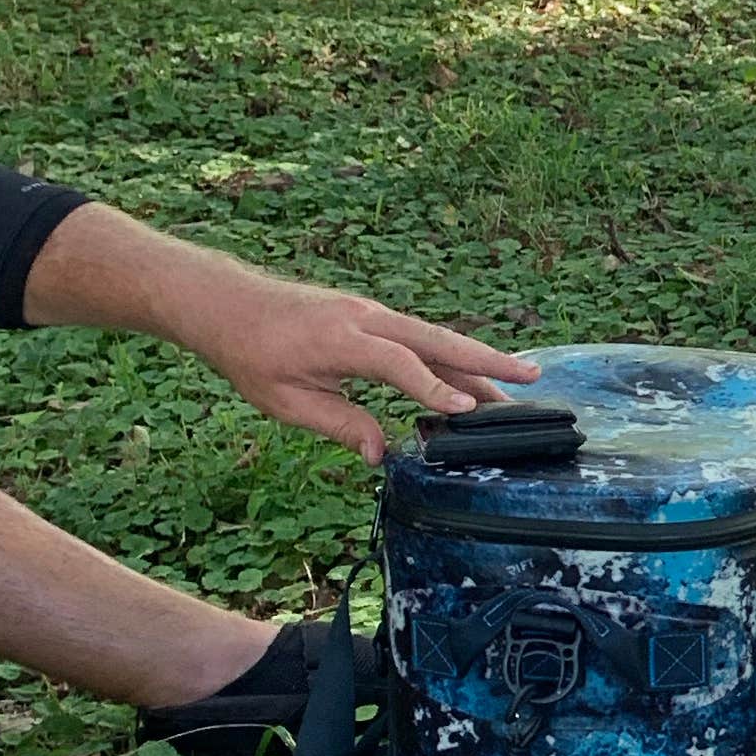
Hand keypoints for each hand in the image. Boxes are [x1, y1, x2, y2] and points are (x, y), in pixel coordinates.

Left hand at [20, 203, 533, 461]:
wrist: (224, 303)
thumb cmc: (249, 354)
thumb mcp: (285, 401)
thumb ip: (338, 423)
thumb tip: (379, 452)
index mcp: (340, 340)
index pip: (399, 364)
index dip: (435, 387)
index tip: (469, 411)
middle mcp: (364, 318)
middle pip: (435, 338)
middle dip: (486, 359)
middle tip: (530, 377)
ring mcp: (371, 311)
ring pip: (433, 336)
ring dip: (475, 358)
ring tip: (516, 381)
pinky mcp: (370, 315)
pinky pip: (418, 335)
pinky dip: (449, 353)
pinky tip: (468, 375)